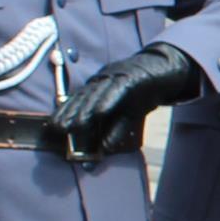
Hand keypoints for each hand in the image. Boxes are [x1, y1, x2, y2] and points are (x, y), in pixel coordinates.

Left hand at [49, 42, 200, 157]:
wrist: (166, 71)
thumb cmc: (144, 93)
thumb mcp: (128, 116)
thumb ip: (115, 130)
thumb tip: (103, 149)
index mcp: (99, 86)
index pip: (78, 99)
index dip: (65, 112)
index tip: (53, 125)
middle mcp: (103, 79)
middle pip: (84, 96)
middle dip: (70, 113)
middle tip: (59, 128)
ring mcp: (116, 76)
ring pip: (97, 93)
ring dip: (85, 110)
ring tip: (75, 125)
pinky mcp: (131, 76)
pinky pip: (117, 89)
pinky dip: (108, 100)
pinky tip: (100, 112)